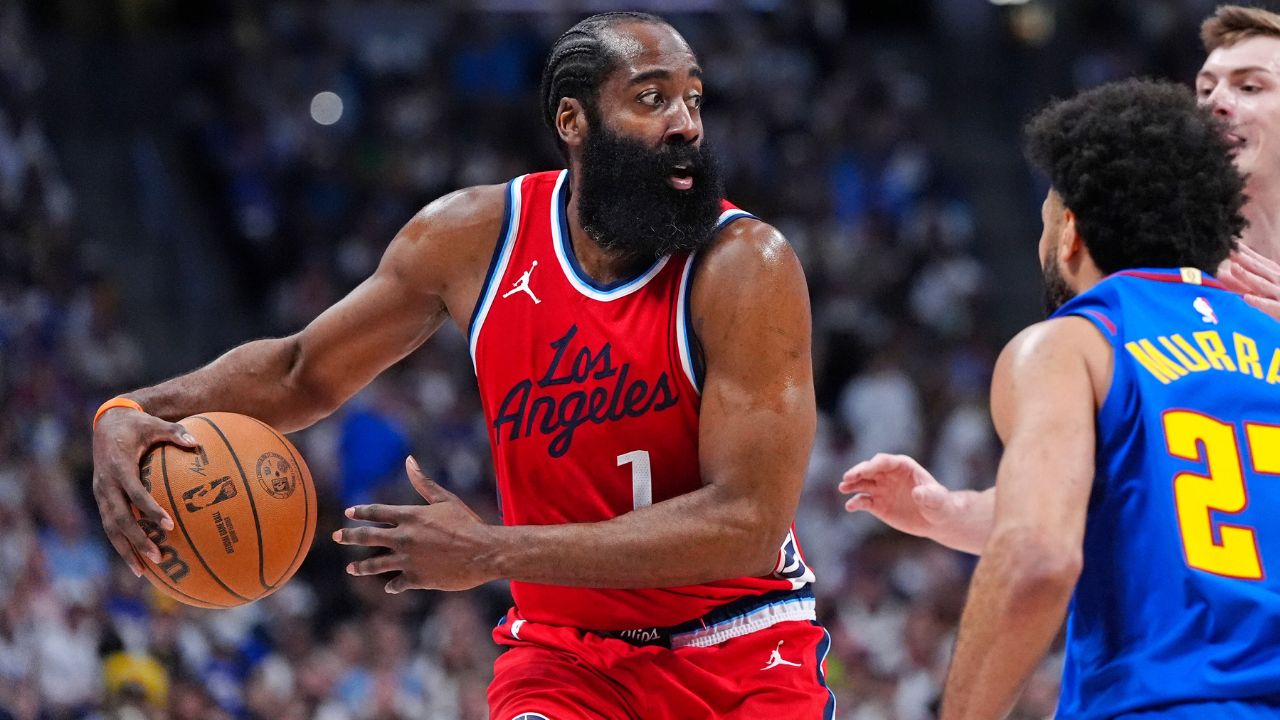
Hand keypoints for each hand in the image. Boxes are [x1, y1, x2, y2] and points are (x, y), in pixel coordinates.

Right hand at [91, 407, 199, 576]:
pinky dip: (121, 544)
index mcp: (119, 467)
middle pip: (119, 519)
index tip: (169, 524)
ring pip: (111, 528)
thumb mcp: (155, 424)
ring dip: (126, 550)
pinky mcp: (102, 499)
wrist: (106, 423)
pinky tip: (136, 561)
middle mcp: (106, 484)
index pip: (134, 493)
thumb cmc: (137, 424)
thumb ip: (175, 432)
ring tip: (143, 572)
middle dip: (136, 541)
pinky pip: (110, 525)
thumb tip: (197, 443)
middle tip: (158, 558)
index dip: (149, 510)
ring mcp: (101, 494)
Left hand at [334, 456, 494, 592]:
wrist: (484, 552)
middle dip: (349, 536)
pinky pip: (397, 583)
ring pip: (375, 564)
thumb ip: (423, 482)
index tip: (349, 513)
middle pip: (367, 536)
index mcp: (410, 516)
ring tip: (351, 568)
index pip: (376, 512)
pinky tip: (389, 586)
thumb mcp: (445, 499)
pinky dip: (392, 584)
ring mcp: (408, 560)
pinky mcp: (417, 578)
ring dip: (361, 566)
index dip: (361, 512)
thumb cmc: (467, 522)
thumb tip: (409, 460)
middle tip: (337, 536)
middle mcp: (403, 537)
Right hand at [838, 453, 957, 538]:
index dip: (873, 465)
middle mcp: (888, 475)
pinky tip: (850, 506)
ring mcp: (881, 489)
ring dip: (851, 484)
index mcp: (903, 466)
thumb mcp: (937, 501)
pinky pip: (863, 501)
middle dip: (858, 472)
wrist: (936, 520)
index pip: (884, 461)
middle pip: (869, 469)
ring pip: (862, 483)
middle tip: (847, 478)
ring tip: (843, 488)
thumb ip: (929, 496)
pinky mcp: (877, 504)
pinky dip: (855, 503)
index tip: (865, 470)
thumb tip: (917, 493)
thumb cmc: (940, 505)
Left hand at [1219, 244, 1279, 320]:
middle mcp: (1278, 281)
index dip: (1244, 252)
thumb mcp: (1270, 286)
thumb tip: (1223, 272)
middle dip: (1243, 259)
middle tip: (1227, 250)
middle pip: (1258, 269)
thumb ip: (1246, 282)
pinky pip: (1270, 306)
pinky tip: (1247, 298)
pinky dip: (1259, 302)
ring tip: (1233, 267)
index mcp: (1275, 274)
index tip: (1229, 243)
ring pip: (1262, 285)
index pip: (1257, 261)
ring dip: (1247, 276)